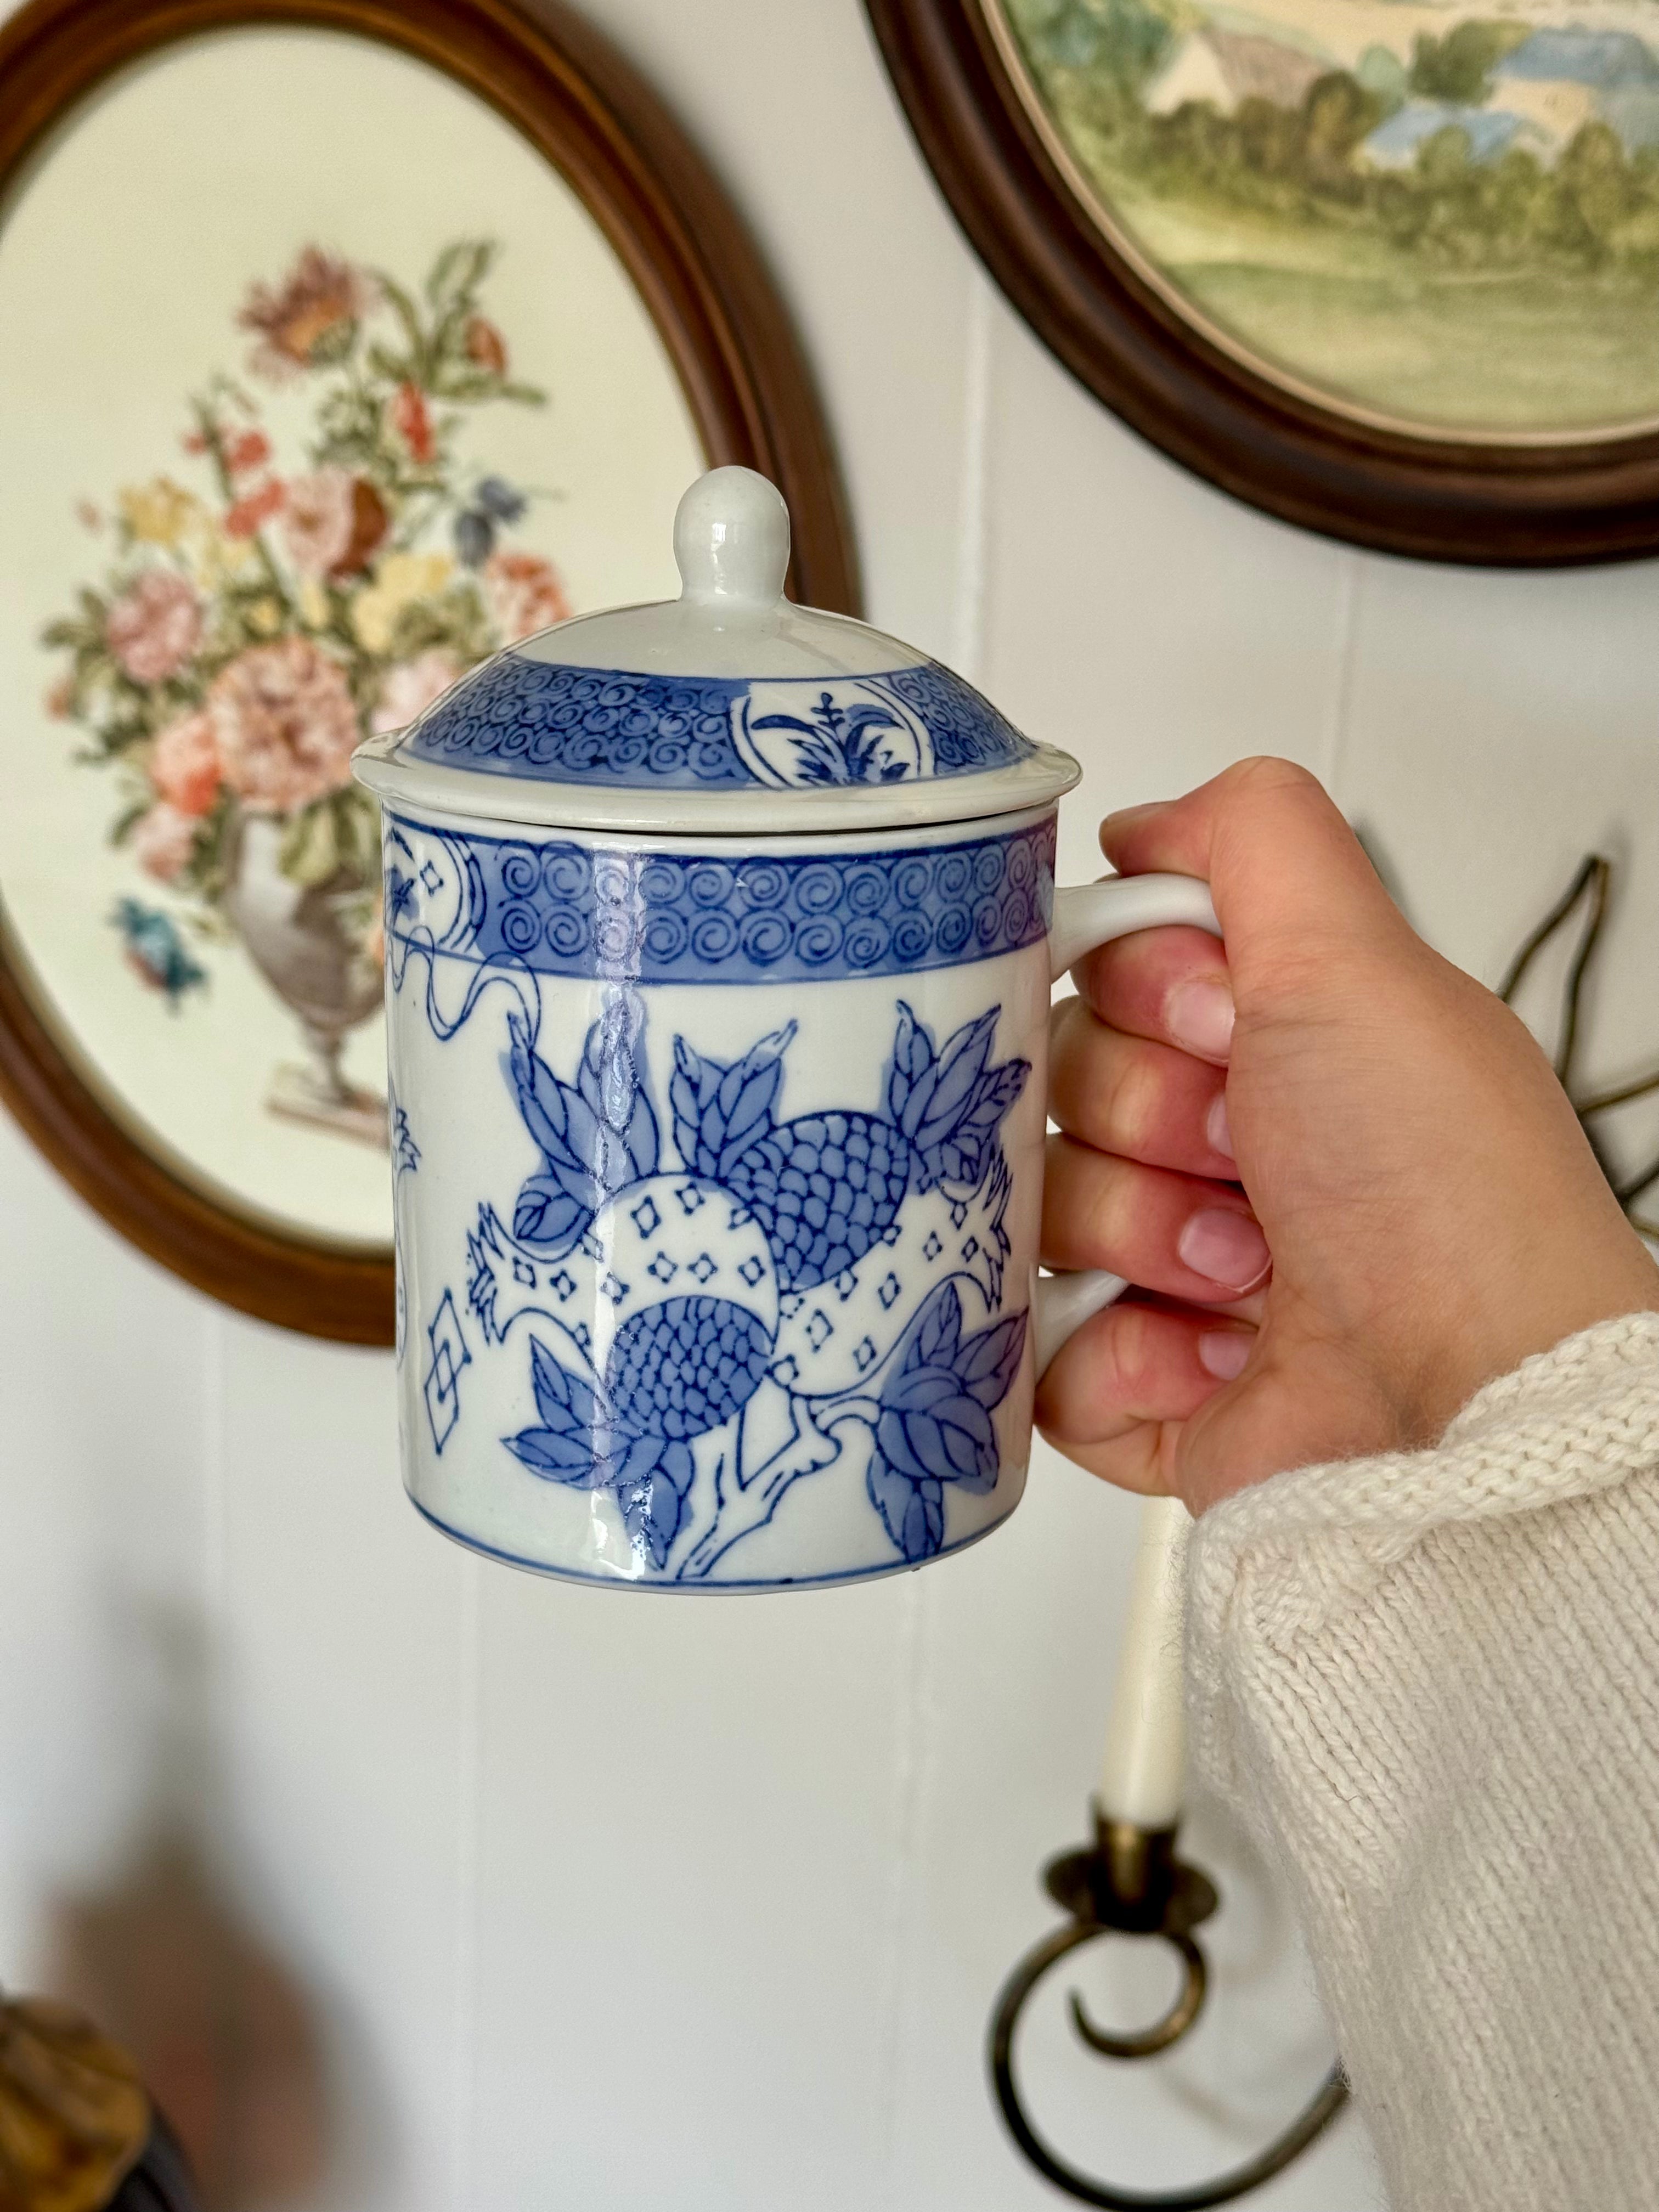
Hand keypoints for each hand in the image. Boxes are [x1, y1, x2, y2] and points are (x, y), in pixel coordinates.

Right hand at [1036, 757, 1658, 1512]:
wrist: (1470, 1402)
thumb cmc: (1438, 1191)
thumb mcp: (1359, 957)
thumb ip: (1254, 837)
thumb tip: (1142, 826)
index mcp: (1273, 1043)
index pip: (1105, 974)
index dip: (1141, 993)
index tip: (1223, 1025)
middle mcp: (1225, 1149)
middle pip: (1061, 1088)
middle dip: (1148, 1120)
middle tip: (1249, 1159)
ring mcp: (1175, 1273)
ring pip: (1038, 1214)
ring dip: (1140, 1237)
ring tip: (1246, 1274)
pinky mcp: (1143, 1388)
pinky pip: (1038, 1351)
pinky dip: (1118, 1355)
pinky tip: (1215, 1356)